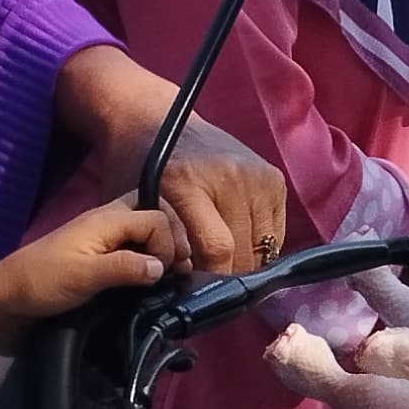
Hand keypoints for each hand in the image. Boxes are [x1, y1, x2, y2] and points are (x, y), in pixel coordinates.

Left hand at [0, 200, 186, 355]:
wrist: (6, 299)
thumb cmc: (42, 283)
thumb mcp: (84, 277)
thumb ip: (125, 268)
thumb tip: (162, 267)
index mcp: (105, 220)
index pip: (156, 217)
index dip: (168, 243)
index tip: (165, 273)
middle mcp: (107, 222)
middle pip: (153, 212)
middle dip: (172, 236)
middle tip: (179, 268)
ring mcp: (102, 238)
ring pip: (144, 228)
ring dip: (161, 247)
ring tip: (169, 275)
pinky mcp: (97, 256)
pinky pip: (132, 245)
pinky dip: (147, 257)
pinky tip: (150, 278)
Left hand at [49, 50, 287, 270]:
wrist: (152, 117)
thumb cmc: (135, 166)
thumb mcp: (133, 207)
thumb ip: (156, 246)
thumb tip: (181, 291)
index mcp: (188, 183)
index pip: (218, 248)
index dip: (211, 279)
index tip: (198, 289)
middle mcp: (229, 176)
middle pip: (245, 251)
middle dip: (229, 276)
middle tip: (210, 283)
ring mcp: (255, 174)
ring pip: (265, 245)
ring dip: (247, 261)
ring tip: (224, 263)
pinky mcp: (272, 176)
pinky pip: (276, 229)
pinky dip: (260, 243)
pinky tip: (238, 242)